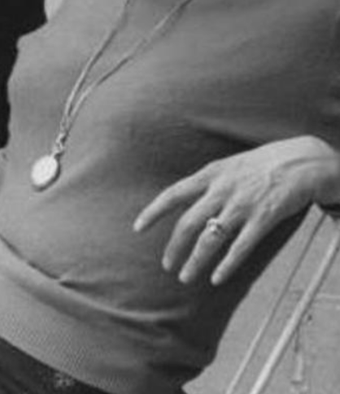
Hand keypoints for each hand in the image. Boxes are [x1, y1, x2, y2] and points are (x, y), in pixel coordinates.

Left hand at [134, 136, 339, 285]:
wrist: (302, 161)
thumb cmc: (261, 165)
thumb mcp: (227, 166)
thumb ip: (205, 184)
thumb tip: (181, 203)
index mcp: (209, 175)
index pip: (173, 194)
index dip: (153, 212)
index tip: (137, 228)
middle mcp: (221, 190)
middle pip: (188, 223)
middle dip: (174, 247)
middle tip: (167, 266)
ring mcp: (242, 205)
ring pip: (211, 238)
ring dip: (195, 261)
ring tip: (186, 278)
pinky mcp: (264, 218)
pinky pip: (241, 246)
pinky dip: (227, 264)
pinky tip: (216, 278)